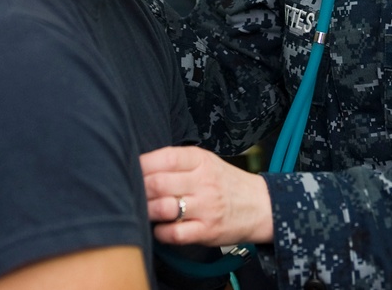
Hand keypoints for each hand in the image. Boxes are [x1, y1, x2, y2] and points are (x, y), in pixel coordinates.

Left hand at [140, 146, 273, 246]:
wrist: (260, 205)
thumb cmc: (226, 182)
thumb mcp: (207, 161)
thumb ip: (178, 161)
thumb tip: (141, 165)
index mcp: (201, 160)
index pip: (165, 158)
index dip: (143, 164)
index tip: (131, 168)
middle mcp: (203, 182)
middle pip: (158, 184)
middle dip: (139, 189)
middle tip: (131, 191)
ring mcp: (205, 208)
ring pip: (163, 209)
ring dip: (146, 210)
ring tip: (143, 210)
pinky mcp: (207, 231)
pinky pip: (174, 234)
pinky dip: (160, 232)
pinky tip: (159, 228)